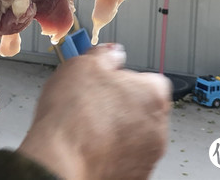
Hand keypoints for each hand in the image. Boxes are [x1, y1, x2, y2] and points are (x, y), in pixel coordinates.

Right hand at [17, 44, 170, 179]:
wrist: (61, 162)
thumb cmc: (73, 117)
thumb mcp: (81, 66)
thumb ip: (104, 54)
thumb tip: (113, 53)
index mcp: (152, 95)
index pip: (151, 79)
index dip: (126, 77)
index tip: (108, 78)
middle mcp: (158, 127)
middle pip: (144, 108)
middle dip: (122, 103)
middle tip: (94, 100)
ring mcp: (148, 156)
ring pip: (135, 134)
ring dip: (117, 128)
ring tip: (87, 124)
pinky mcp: (135, 175)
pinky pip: (125, 156)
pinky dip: (111, 150)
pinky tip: (88, 144)